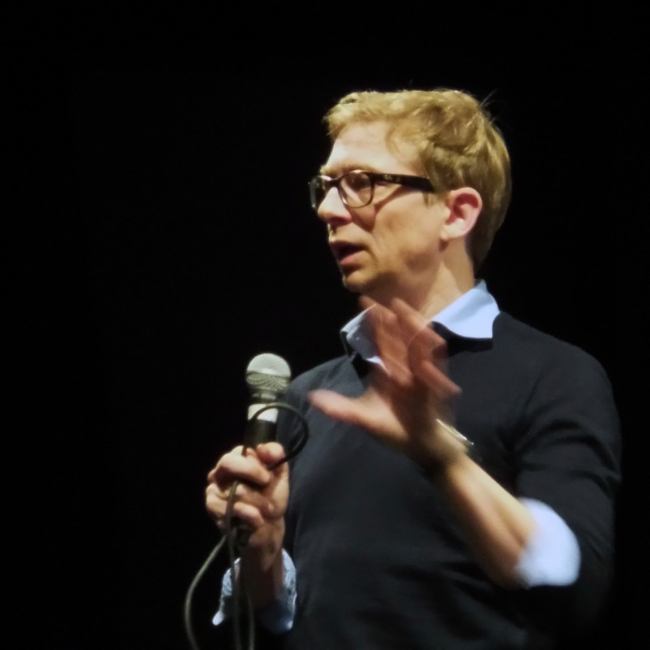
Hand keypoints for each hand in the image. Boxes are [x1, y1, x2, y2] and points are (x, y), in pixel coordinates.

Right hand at [206, 442, 288, 564]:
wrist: (269, 524)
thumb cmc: (272, 494)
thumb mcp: (280, 472)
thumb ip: (275, 453)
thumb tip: (262, 448)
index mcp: (235, 458)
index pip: (238, 451)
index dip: (254, 464)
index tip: (268, 477)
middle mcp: (220, 471)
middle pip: (228, 464)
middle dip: (252, 476)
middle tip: (267, 487)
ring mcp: (213, 490)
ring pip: (234, 491)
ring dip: (257, 502)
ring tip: (266, 508)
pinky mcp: (213, 509)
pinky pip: (231, 509)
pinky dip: (249, 515)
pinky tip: (257, 518)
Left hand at [308, 297, 462, 467]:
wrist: (420, 446)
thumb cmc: (393, 429)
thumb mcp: (363, 418)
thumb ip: (340, 408)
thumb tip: (312, 398)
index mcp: (387, 371)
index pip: (379, 342)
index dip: (372, 323)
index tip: (364, 302)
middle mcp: (404, 368)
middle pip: (397, 338)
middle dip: (389, 319)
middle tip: (381, 300)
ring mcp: (420, 374)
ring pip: (417, 344)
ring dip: (411, 326)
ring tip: (402, 310)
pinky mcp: (435, 384)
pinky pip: (436, 364)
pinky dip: (432, 351)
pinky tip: (428, 336)